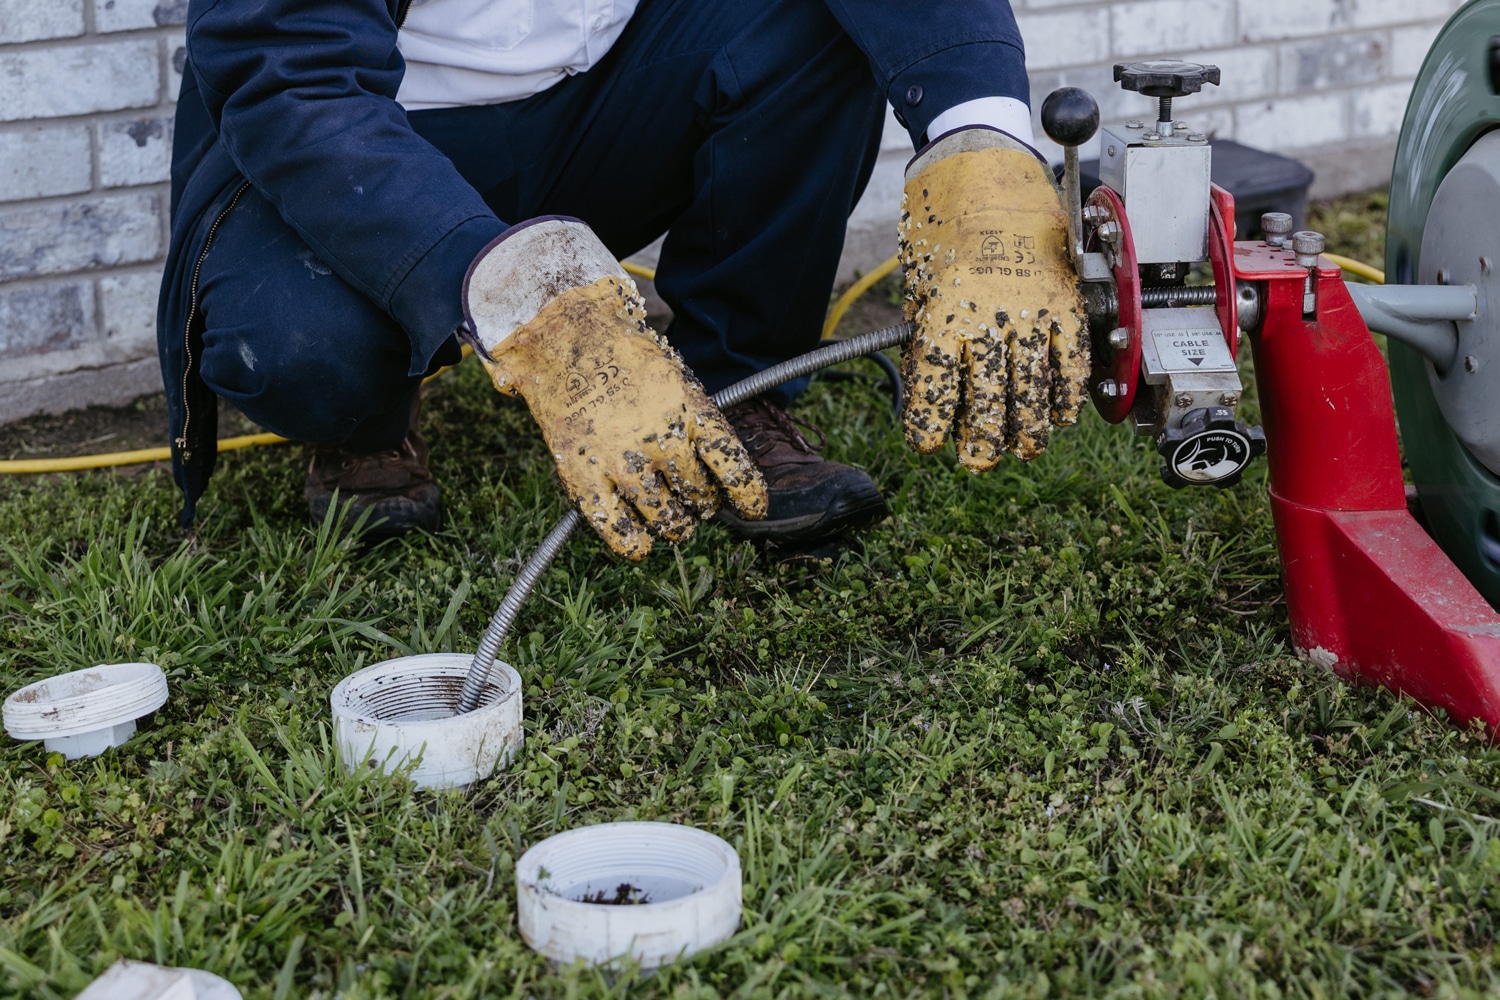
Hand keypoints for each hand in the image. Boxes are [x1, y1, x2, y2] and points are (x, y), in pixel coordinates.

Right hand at [463, 219, 766, 559]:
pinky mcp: (585, 477)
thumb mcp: (676, 379)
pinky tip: (640, 541)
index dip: (747, 494)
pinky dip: (634, 543)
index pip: (733, 467)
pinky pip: (619, 530)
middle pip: (700, 496)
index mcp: (692, 412)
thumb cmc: (624, 358)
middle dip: (702, 502)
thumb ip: (696, 422)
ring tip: (673, 518)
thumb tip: (716, 473)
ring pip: (667, 519)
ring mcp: (622, 462)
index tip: (751, 507)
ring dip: (675, 524)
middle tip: (693, 498)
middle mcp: (662, 440)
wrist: (565, 337)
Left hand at [898, 128, 1088, 468]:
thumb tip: (931, 384)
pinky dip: (1068, 395)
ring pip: (1035, 392)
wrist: (987, 164)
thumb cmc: (943, 218)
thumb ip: (927, 334)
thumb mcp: (919, 281)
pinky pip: (1073, 363)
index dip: (928, 425)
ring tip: (1023, 449)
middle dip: (982, 442)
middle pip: (989, 401)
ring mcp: (1035, 312)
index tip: (925, 443)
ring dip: (1030, 430)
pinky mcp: (1068, 302)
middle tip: (976, 460)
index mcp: (943, 315)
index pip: (934, 389)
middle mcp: (990, 319)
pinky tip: (1060, 415)